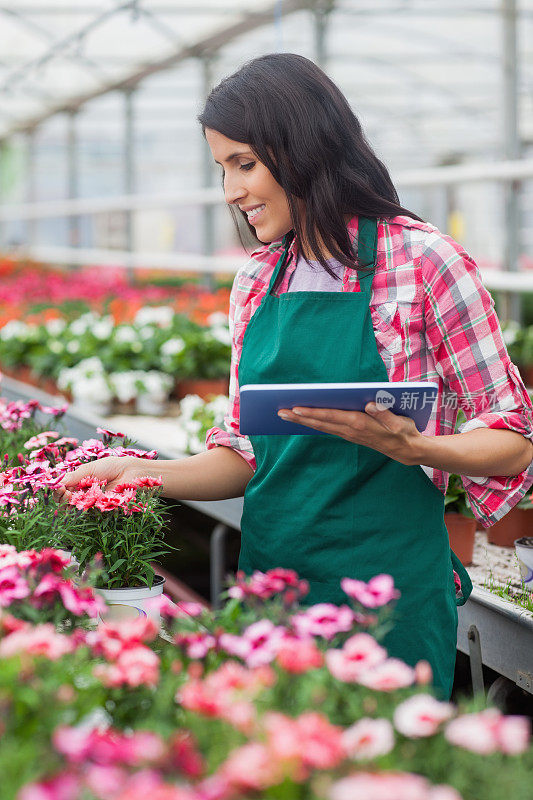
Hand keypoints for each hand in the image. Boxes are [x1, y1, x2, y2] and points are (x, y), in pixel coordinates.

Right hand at [55, 456, 152, 501]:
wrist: (128, 472)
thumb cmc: (110, 466)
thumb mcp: (88, 469)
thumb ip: (73, 477)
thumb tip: (57, 482)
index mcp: (79, 482)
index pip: (63, 490)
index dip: (58, 489)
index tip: (58, 486)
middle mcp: (83, 493)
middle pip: (64, 501)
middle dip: (60, 497)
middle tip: (63, 491)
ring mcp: (90, 501)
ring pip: (72, 508)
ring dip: (67, 502)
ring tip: (69, 494)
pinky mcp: (98, 508)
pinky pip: (85, 511)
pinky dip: (79, 506)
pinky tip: (79, 499)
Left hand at [277, 402, 423, 465]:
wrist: (408, 450)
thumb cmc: (404, 432)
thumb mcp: (400, 423)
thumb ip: (385, 414)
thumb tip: (371, 403)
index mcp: (360, 423)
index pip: (331, 416)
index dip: (312, 412)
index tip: (295, 408)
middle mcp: (351, 430)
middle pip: (321, 422)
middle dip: (300, 417)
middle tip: (279, 412)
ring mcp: (349, 434)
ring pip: (322, 426)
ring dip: (303, 421)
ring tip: (286, 414)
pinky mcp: (351, 435)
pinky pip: (328, 428)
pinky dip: (314, 423)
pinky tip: (305, 419)